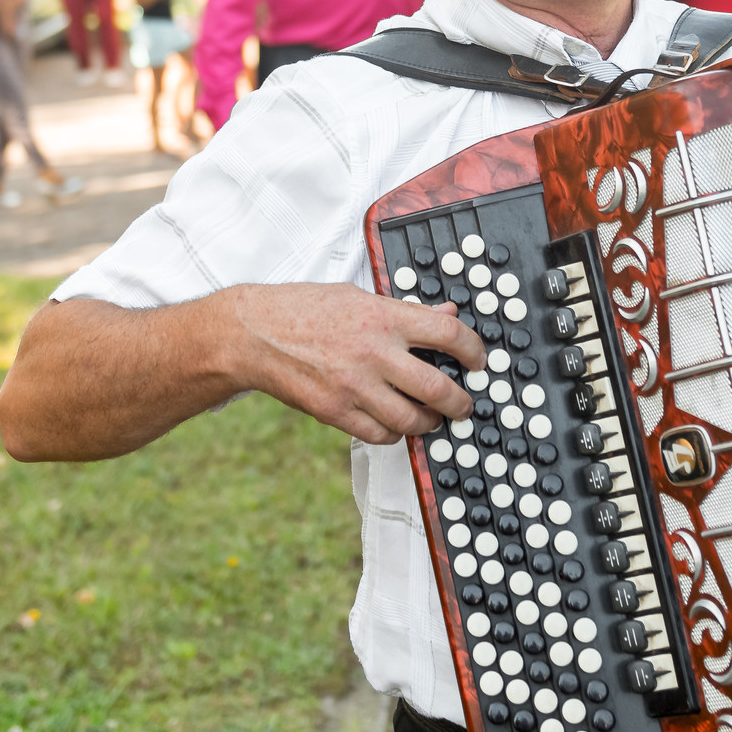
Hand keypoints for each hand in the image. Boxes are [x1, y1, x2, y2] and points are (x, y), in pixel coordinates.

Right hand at [225, 283, 489, 444]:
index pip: (449, 335)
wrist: (253, 333)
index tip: (478, 361)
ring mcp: (354, 386)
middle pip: (438, 388)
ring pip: (412, 420)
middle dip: (460, 403)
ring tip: (432, 417)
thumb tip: (446, 317)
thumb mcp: (358, 296)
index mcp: (383, 317)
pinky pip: (380, 434)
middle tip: (464, 404)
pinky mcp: (336, 411)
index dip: (474, 352)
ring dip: (430, 423)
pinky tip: (395, 423)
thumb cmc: (302, 309)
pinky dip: (394, 433)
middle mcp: (374, 352)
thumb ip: (405, 310)